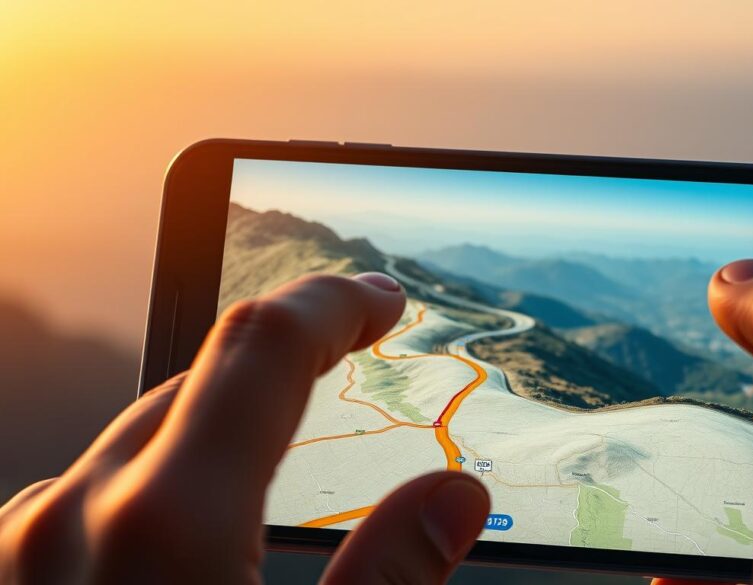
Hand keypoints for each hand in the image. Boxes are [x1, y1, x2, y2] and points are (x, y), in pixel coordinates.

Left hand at [0, 273, 489, 583]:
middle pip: (200, 383)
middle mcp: (72, 516)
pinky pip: (84, 491)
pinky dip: (145, 487)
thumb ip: (388, 579)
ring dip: (211, 432)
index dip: (337, 303)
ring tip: (269, 470)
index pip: (267, 348)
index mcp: (168, 528)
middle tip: (350, 365)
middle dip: (283, 369)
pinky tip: (171, 543)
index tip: (382, 298)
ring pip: (138, 437)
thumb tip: (454, 497)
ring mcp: (19, 543)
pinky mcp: (3, 569)